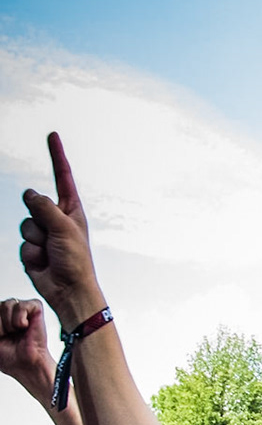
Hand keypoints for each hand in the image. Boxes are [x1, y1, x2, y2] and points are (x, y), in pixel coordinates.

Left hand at [0, 297, 54, 396]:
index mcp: (0, 318)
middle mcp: (10, 312)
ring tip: (17, 331)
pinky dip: (20, 318)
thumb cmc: (9, 356)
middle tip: (8, 335)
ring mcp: (23, 310)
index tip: (0, 336)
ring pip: (7, 304)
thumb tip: (16, 322)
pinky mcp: (36, 309)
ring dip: (9, 323)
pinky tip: (25, 327)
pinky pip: (22, 305)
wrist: (25, 364)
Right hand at [18, 133, 106, 327]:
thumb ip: (44, 207)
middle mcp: (57, 218)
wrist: (68, 290)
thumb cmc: (75, 260)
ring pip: (25, 223)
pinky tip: (44, 262)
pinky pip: (23, 242)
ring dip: (36, 240)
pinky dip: (31, 253)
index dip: (56, 155)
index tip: (52, 135)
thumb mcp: (64, 228)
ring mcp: (43, 232)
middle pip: (34, 203)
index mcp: (71, 210)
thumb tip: (29, 193)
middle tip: (55, 239)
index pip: (62, 176)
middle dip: (40, 220)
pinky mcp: (33, 247)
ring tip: (52, 252)